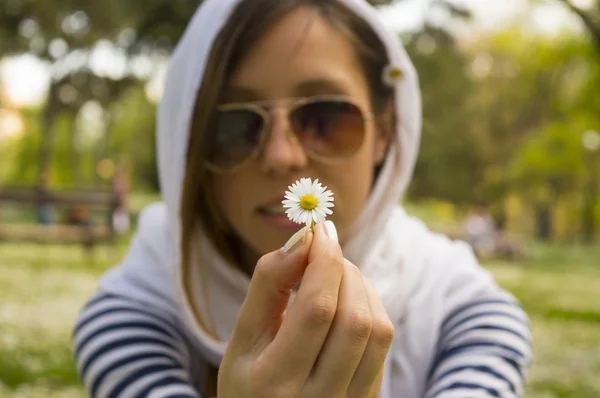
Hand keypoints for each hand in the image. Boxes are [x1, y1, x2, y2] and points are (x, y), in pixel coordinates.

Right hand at [218, 222, 394, 397]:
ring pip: (377, 329)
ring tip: (335, 276)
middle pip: (354, 318)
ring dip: (361, 287)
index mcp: (275, 383)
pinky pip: (383, 344)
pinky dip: (370, 308)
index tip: (320, 230)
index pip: (317, 310)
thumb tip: (303, 240)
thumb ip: (267, 287)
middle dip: (343, 271)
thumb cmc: (251, 382)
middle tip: (324, 253)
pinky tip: (348, 303)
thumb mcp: (243, 339)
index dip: (324, 260)